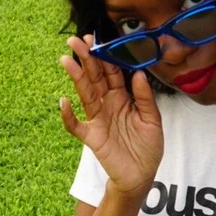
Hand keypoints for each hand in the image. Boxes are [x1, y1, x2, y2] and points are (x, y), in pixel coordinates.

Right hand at [59, 35, 163, 196]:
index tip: (97, 39)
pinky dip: (68, 116)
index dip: (104, 56)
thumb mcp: (153, 120)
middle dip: (86, 59)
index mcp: (122, 97)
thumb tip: (139, 74)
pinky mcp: (92, 137)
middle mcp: (107, 104)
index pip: (111, 72)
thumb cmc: (147, 147)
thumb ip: (145, 98)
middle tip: (76, 40)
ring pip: (84, 94)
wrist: (142, 175)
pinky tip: (63, 103)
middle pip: (94, 77)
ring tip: (66, 60)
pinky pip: (75, 126)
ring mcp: (98, 119)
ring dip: (75, 77)